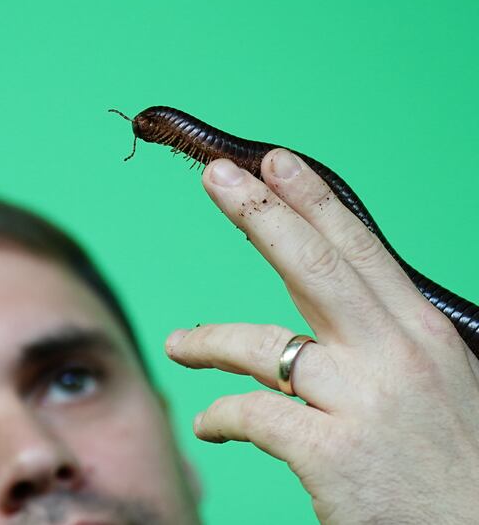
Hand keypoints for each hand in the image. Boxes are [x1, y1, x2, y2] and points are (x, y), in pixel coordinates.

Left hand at [164, 148, 478, 523]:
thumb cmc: (452, 467)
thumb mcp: (437, 385)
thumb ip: (386, 341)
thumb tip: (332, 310)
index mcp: (421, 334)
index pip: (359, 249)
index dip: (313, 200)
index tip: (275, 161)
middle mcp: (396, 355)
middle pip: (311, 265)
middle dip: (258, 213)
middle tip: (214, 175)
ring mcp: (363, 402)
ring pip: (263, 341)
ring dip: (209, 339)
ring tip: (178, 344)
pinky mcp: (332, 453)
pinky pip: (252, 412)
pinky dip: (221, 416)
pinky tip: (208, 424)